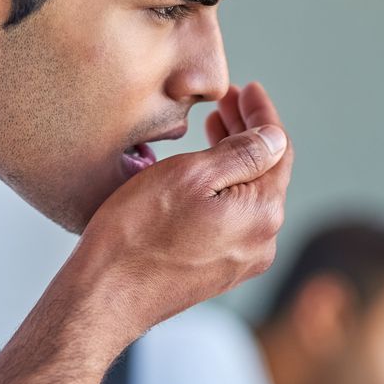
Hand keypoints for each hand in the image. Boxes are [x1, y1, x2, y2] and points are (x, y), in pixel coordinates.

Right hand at [78, 82, 292, 341]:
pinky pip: (234, 215)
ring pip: (249, 193)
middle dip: (249, 132)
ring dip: (235, 157)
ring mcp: (241, 259)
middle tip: (227, 101)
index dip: (263, 114)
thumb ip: (242, 153)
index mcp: (262, 212)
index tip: (248, 88)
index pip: (278, 149)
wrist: (105, 294)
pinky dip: (225, 185)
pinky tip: (204, 170)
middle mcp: (261, 240)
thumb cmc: (139, 231)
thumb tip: (275, 138)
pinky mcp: (218, 269)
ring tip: (214, 127)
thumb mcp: (191, 174)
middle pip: (266, 171)